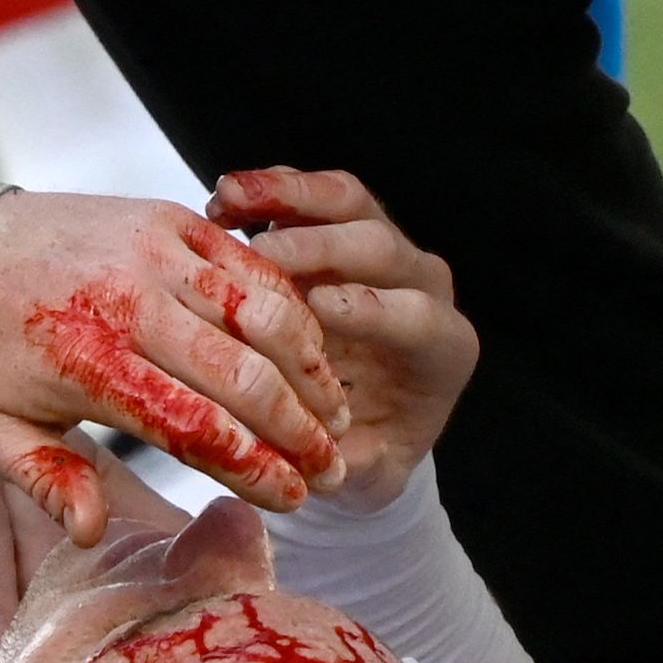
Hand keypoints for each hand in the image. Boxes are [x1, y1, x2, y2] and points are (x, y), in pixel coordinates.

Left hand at [0, 191, 349, 542]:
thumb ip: (46, 482)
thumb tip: (92, 533)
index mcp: (90, 362)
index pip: (195, 426)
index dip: (255, 468)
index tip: (293, 499)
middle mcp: (130, 301)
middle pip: (243, 374)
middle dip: (298, 430)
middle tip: (328, 469)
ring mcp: (154, 251)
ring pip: (260, 314)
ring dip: (309, 369)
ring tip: (334, 414)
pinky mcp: (169, 218)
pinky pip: (248, 263)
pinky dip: (289, 309)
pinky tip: (309, 350)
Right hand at [208, 166, 477, 513]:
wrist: (359, 420)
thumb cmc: (365, 449)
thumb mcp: (368, 472)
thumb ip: (356, 463)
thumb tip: (328, 453)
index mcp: (442, 348)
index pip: (417, 316)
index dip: (371, 309)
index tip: (318, 309)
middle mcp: (421, 286)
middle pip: (379, 244)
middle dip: (319, 246)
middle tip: (263, 254)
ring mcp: (381, 249)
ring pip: (345, 201)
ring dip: (287, 194)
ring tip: (229, 198)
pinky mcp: (337, 228)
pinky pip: (307, 193)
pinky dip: (265, 190)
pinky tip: (220, 200)